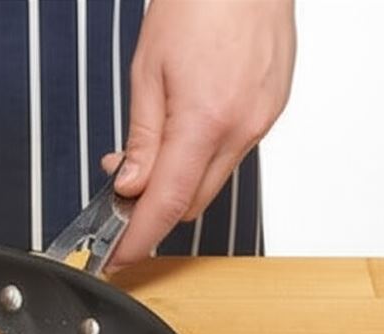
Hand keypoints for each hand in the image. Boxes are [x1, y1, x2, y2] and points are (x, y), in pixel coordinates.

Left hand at [101, 0, 295, 268]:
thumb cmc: (199, 4)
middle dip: (150, 211)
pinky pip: (228, 156)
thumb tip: (128, 185)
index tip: (117, 258)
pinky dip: (197, 161)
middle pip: (190, 202)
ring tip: (142, 158)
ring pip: (209, 181)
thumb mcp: (149, 72)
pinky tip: (176, 139)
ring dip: (174, 184)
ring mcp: (260, 122)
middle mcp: (241, 129)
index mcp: (206, 121)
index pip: (167, 204)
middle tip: (115, 198)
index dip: (138, 239)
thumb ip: (141, 138)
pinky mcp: (268, 113)